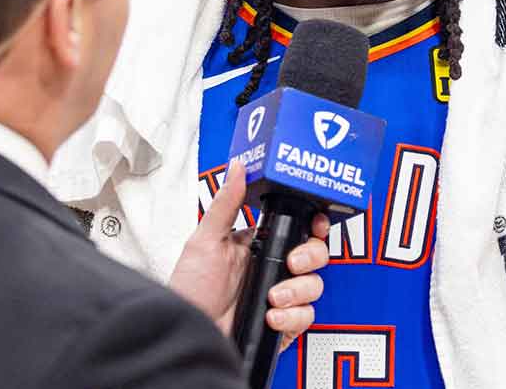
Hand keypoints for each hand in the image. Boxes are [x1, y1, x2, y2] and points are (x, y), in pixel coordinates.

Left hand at [167, 159, 330, 349]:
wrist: (189, 338)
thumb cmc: (190, 292)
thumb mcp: (205, 241)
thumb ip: (226, 204)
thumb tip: (237, 168)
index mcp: (257, 246)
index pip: (297, 228)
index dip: (313, 225)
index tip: (316, 224)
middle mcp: (271, 270)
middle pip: (315, 255)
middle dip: (310, 257)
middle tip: (292, 263)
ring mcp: (279, 298)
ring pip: (314, 286)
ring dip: (298, 290)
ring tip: (273, 297)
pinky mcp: (282, 325)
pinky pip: (306, 317)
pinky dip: (293, 317)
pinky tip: (272, 316)